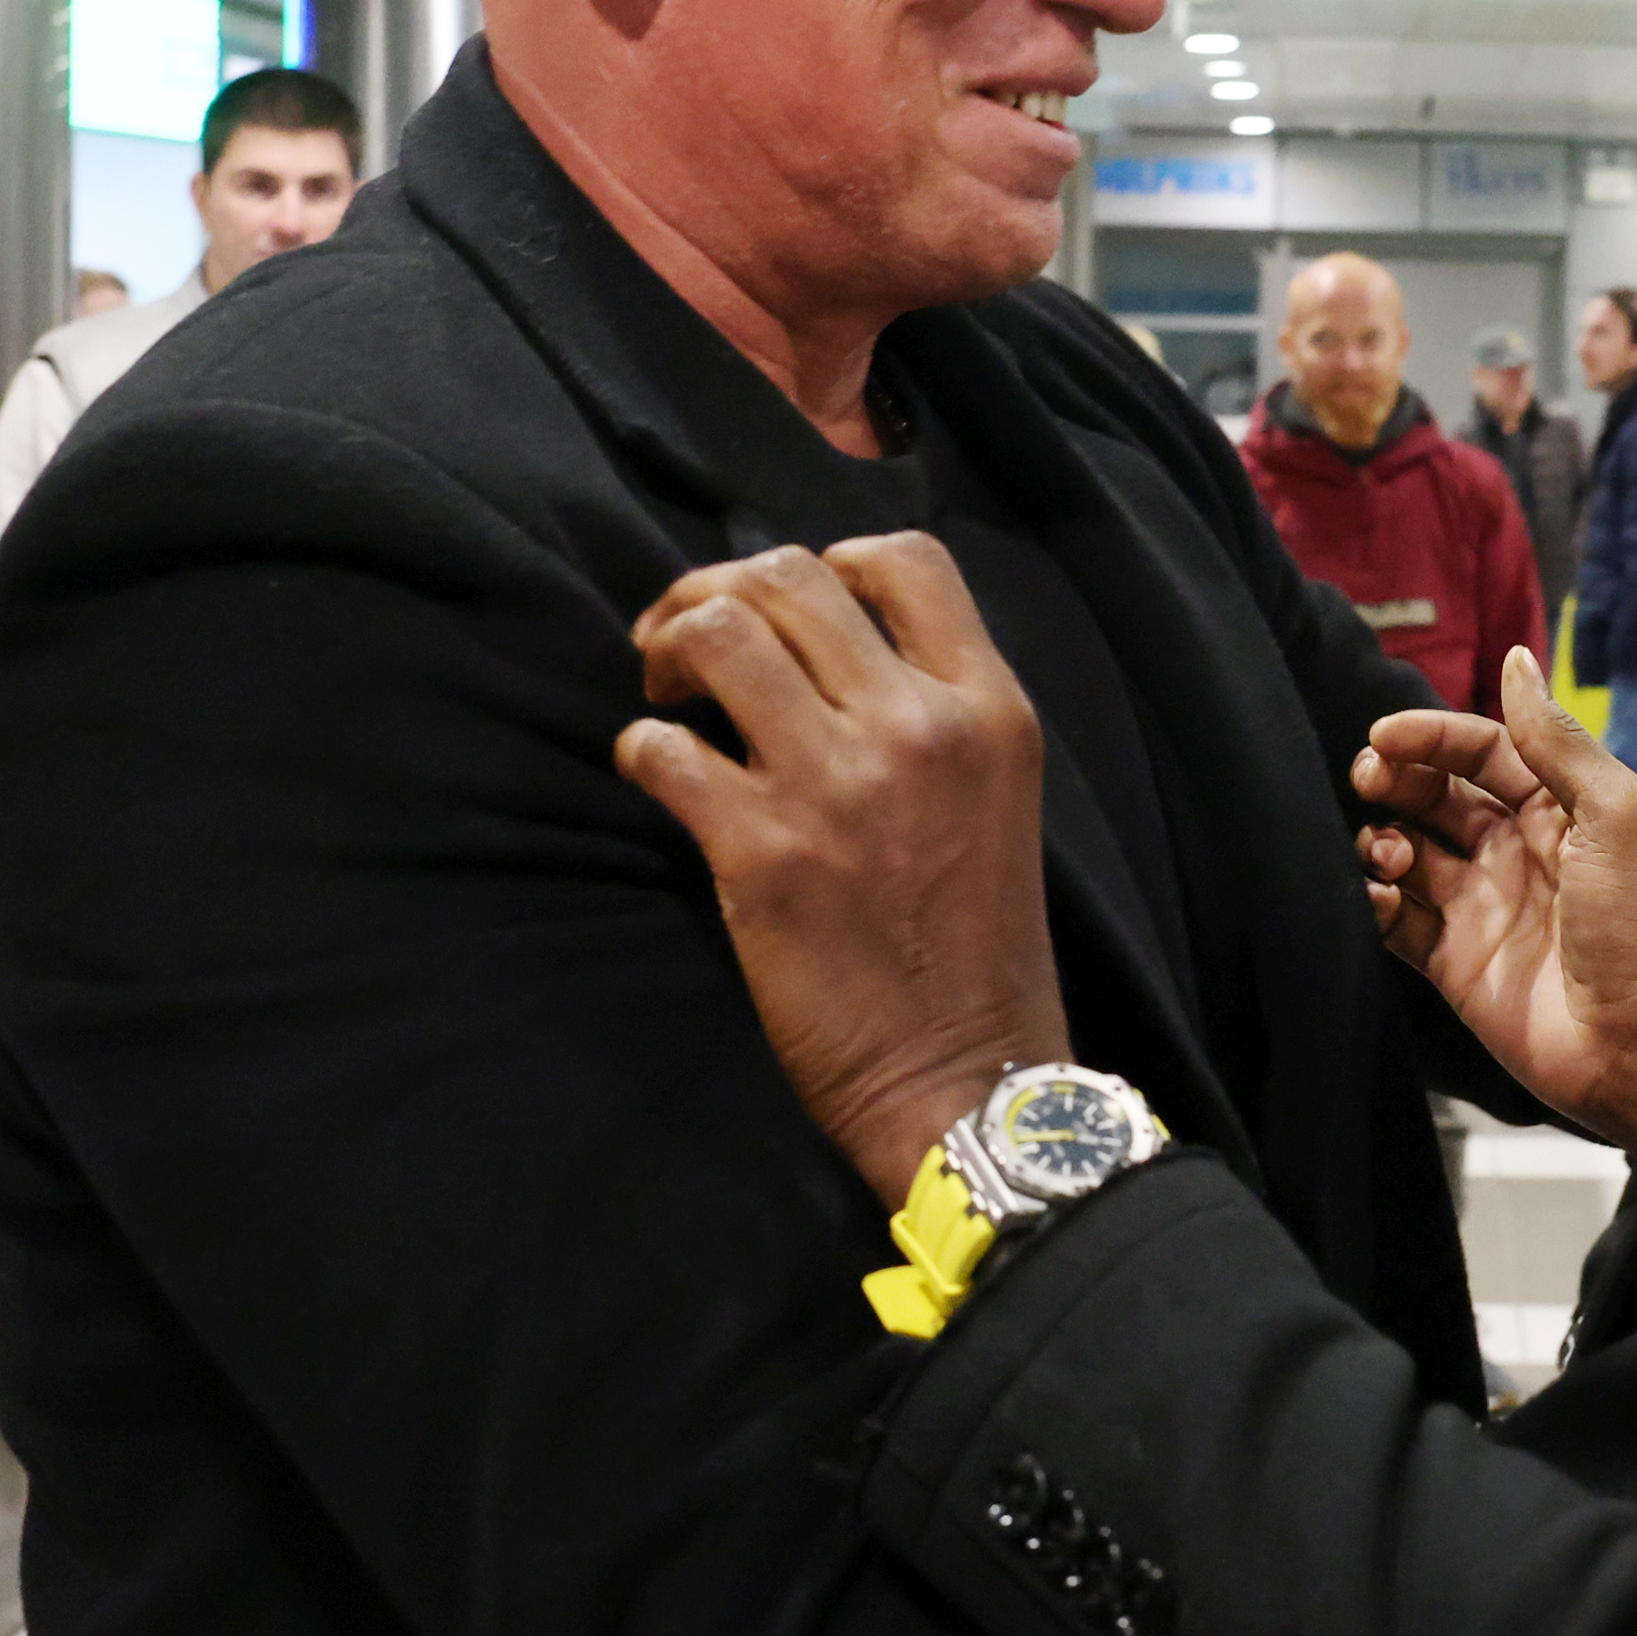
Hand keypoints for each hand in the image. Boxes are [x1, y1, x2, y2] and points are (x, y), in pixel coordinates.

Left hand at [615, 537, 1073, 1200]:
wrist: (967, 1075)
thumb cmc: (975, 946)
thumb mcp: (995, 796)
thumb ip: (930, 713)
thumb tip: (820, 648)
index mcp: (988, 707)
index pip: (904, 560)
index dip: (826, 563)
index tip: (789, 615)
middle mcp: (918, 726)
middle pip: (788, 576)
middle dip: (715, 592)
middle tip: (685, 649)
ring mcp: (838, 784)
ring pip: (721, 632)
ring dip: (671, 648)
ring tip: (667, 695)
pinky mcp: (763, 852)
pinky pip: (663, 748)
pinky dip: (641, 751)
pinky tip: (658, 779)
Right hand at [1351, 646, 1636, 1154]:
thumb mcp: (1615, 815)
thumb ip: (1556, 740)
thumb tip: (1517, 659)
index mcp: (1558, 809)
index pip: (1482, 751)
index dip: (1433, 736)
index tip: (1387, 734)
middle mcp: (1514, 851)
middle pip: (1435, 795)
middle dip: (1395, 779)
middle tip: (1368, 778)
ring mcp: (1480, 907)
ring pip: (1405, 852)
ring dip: (1382, 839)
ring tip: (1388, 852)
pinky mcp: (1452, 963)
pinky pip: (1395, 919)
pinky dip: (1373, 899)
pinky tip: (1377, 893)